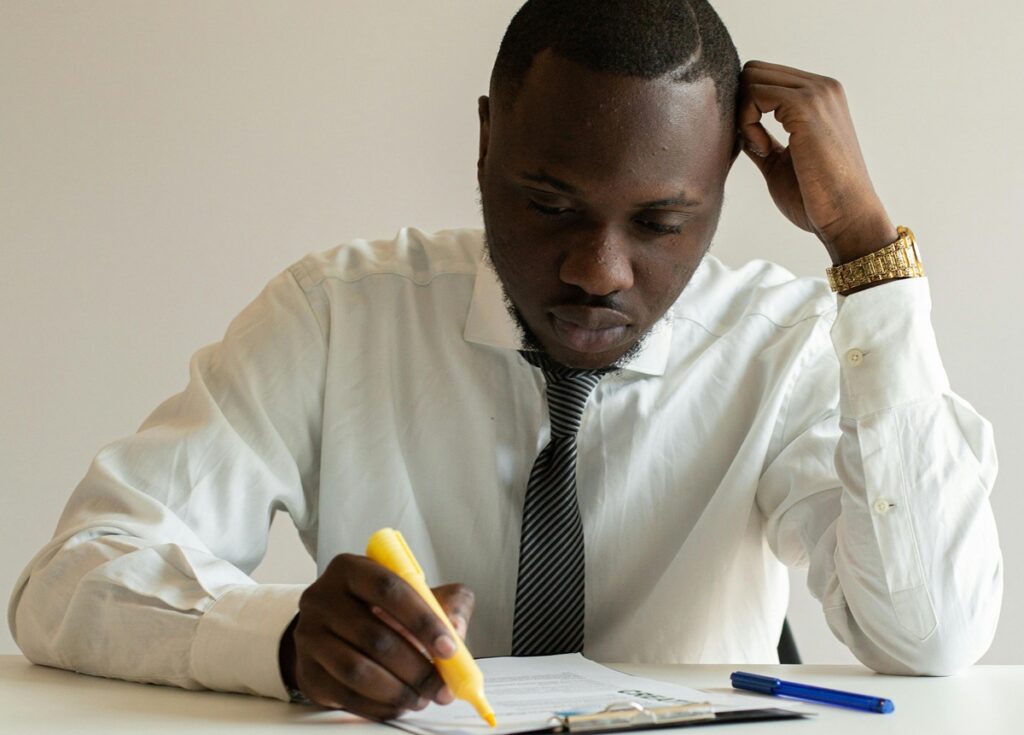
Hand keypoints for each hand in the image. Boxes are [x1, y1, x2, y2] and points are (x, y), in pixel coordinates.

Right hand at [278, 553, 474, 719]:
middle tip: (441, 686)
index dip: (423, 621)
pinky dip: (379, 706)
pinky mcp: (308, 672)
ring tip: (422, 697)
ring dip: (398, 691)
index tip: (449, 648)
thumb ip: (447, 602)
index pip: (389, 590)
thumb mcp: (416, 593)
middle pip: (374, 637)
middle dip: (416, 668)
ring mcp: (310, 636)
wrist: (334, 628)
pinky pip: (346, 697)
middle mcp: (322, 598)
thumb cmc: (381, 608)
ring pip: (357, 671)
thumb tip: (455, 628)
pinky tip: (399, 704)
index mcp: (351, 569)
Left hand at [737, 60, 896, 263]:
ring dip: (743, 115)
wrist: (846, 217)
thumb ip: (761, 140)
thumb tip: (737, 129)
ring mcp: (817, 93)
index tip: (756, 144)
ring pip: (751, 78)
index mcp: (819, 96)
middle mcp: (821, 87)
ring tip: (761, 149)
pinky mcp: (807, 106)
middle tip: (753, 144)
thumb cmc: (816, 197)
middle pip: (754, 71)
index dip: (746, 108)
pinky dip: (747, 122)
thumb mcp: (779, 162)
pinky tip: (763, 150)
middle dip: (741, 106)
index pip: (764, 77)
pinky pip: (755, 94)